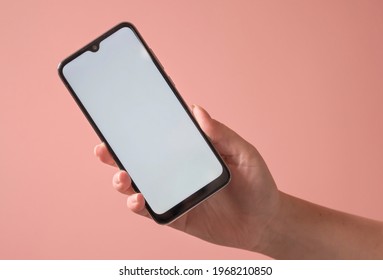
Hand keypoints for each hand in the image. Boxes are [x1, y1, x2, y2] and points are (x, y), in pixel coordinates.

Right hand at [94, 105, 279, 251]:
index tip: (122, 112)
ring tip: (121, 175)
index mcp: (189, 151)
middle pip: (140, 159)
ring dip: (121, 179)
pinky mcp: (175, 215)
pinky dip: (138, 205)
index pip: (160, 135)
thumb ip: (222, 135)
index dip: (141, 125)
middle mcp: (176, 170)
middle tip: (104, 146)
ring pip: (138, 184)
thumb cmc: (256, 183)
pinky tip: (137, 199)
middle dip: (117, 152)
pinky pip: (150, 210)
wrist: (264, 220)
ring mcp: (173, 192)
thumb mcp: (244, 154)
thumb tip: (197, 110)